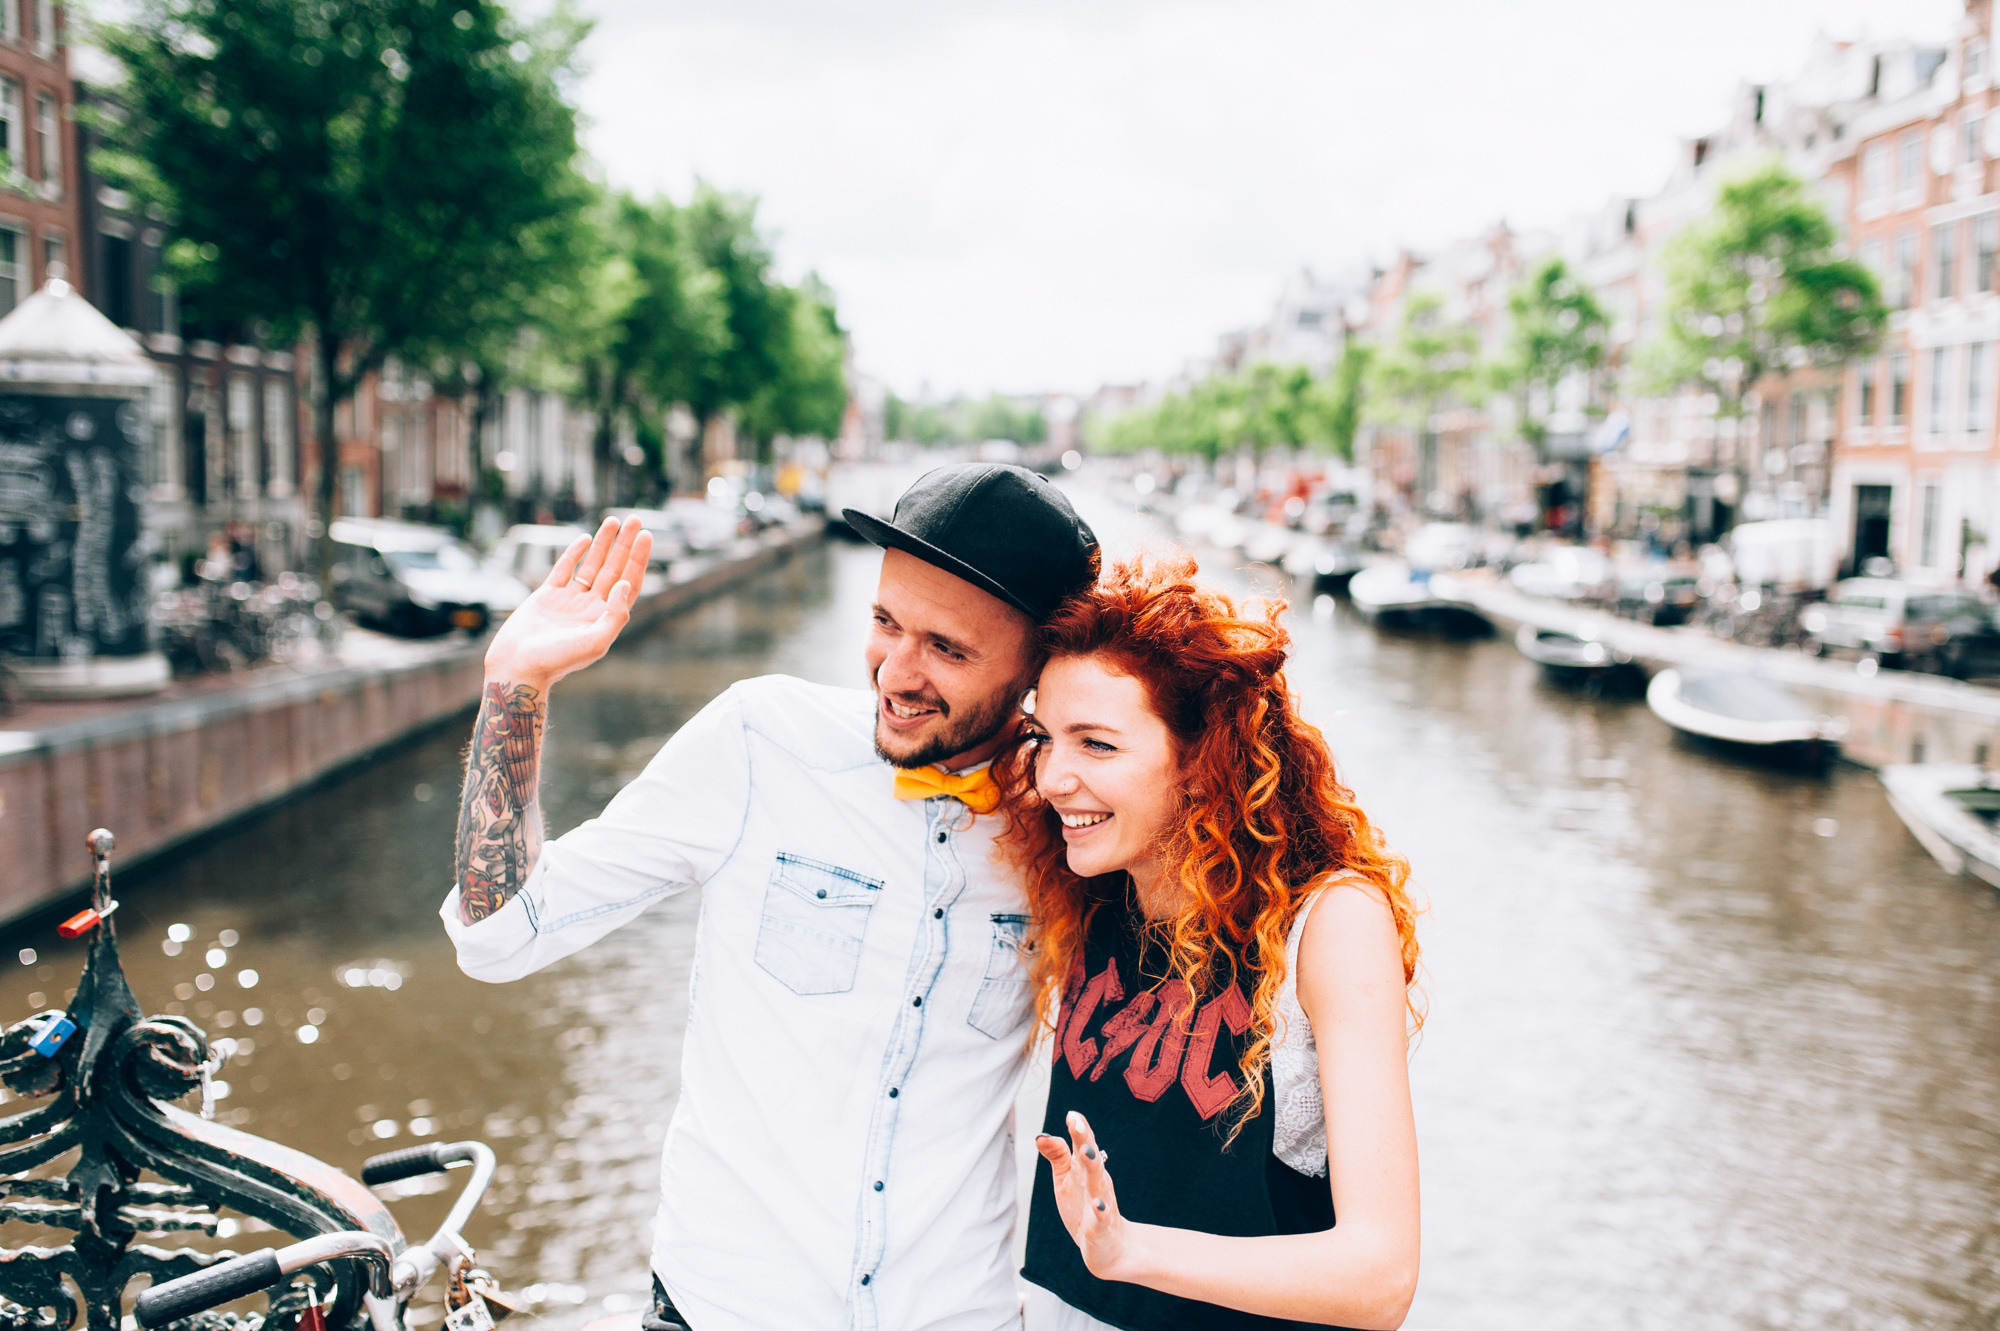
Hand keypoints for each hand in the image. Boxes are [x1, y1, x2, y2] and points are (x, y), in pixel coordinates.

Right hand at [483, 517, 651, 686]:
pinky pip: (564, 569)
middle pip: (614, 570)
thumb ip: (615, 615)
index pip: (628, 583)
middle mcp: (590, 608)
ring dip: (603, 544)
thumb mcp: (594, 642)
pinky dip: (574, 553)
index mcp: (605, 619)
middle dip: (625, 545)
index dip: (638, 560)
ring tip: (614, 521)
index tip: (646, 536)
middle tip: (636, 520)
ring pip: (591, 566)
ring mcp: (569, 601)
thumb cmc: (556, 660)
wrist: (518, 666)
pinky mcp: (547, 597)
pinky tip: (585, 538)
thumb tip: (625, 584)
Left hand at [1035, 1111, 1138, 1281]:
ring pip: (1098, 1182)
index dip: (1079, 1129)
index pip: (1084, 1143)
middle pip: (1091, 1157)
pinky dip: (1100, 1210)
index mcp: (1086, 1168)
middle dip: (1084, 1139)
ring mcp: (1101, 1203)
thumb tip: (1040, 1135)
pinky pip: (1102, 1217)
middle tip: (1076, 1122)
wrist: (1110, 1246)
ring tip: (1086, 1150)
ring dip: (1093, 1166)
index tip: (1071, 1114)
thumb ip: (1057, 1155)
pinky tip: (1096, 1203)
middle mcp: (1096, 1181)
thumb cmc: (1084, 1206)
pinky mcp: (1101, 1227)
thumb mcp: (1067, 1178)